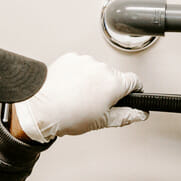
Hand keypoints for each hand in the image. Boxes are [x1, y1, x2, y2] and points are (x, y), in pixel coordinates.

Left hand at [11, 53, 146, 142]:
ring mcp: (85, 61)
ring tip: (79, 96)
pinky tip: (70, 87)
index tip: (127, 96)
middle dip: (108, 87)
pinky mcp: (70, 58)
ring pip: (96, 70)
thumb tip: (140, 114)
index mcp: (113, 83)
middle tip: (96, 103)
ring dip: (92, 80)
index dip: (133, 91)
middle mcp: (101, 68)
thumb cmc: (68, 116)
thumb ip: (126, 116)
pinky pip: (80, 65)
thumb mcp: (102, 122)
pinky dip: (78, 74)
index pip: (135, 81)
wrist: (40, 108)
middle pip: (114, 76)